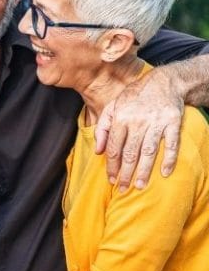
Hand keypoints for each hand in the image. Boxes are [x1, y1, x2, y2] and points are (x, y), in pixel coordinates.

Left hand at [95, 67, 182, 189]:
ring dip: (144, 170)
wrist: (164, 82)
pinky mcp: (173, 123)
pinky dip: (169, 159)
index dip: (112, 165)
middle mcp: (137, 122)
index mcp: (121, 118)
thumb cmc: (134, 97)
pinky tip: (164, 173)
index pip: (114, 147)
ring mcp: (156, 123)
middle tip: (123, 188)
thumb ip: (102, 128)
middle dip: (125, 173)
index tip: (111, 179)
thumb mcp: (113, 107)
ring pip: (148, 151)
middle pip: (130, 153)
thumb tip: (98, 151)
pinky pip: (171, 144)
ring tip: (139, 185)